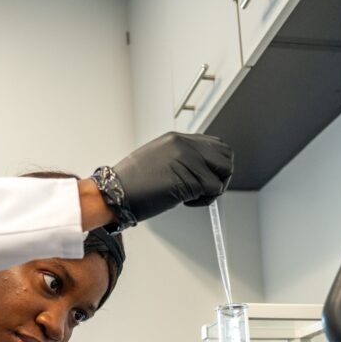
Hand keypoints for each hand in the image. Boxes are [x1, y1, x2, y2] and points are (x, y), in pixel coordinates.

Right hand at [111, 132, 232, 222]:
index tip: (205, 177)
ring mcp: (188, 160)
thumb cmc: (130, 184)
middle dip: (221, 174)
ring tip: (195, 196)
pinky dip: (204, 201)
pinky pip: (214, 190)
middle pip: (226, 154)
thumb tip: (198, 170)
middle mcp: (185, 145)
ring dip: (215, 188)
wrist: (114, 193)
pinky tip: (186, 202)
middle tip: (206, 188)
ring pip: (224, 172)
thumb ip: (179, 159)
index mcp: (176, 139)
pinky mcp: (189, 179)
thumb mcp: (157, 159)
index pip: (214, 144)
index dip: (214, 164)